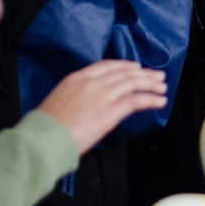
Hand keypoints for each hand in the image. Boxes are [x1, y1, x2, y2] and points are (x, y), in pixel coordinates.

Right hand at [36, 60, 166, 154]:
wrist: (42, 139)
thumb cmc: (46, 126)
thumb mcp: (60, 98)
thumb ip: (78, 93)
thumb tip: (90, 99)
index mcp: (77, 77)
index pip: (108, 65)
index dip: (125, 65)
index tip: (136, 67)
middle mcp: (92, 82)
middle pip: (125, 73)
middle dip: (144, 74)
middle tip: (157, 75)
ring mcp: (102, 96)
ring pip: (133, 84)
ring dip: (151, 85)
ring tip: (162, 87)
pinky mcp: (110, 112)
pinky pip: (136, 101)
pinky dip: (150, 100)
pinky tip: (159, 102)